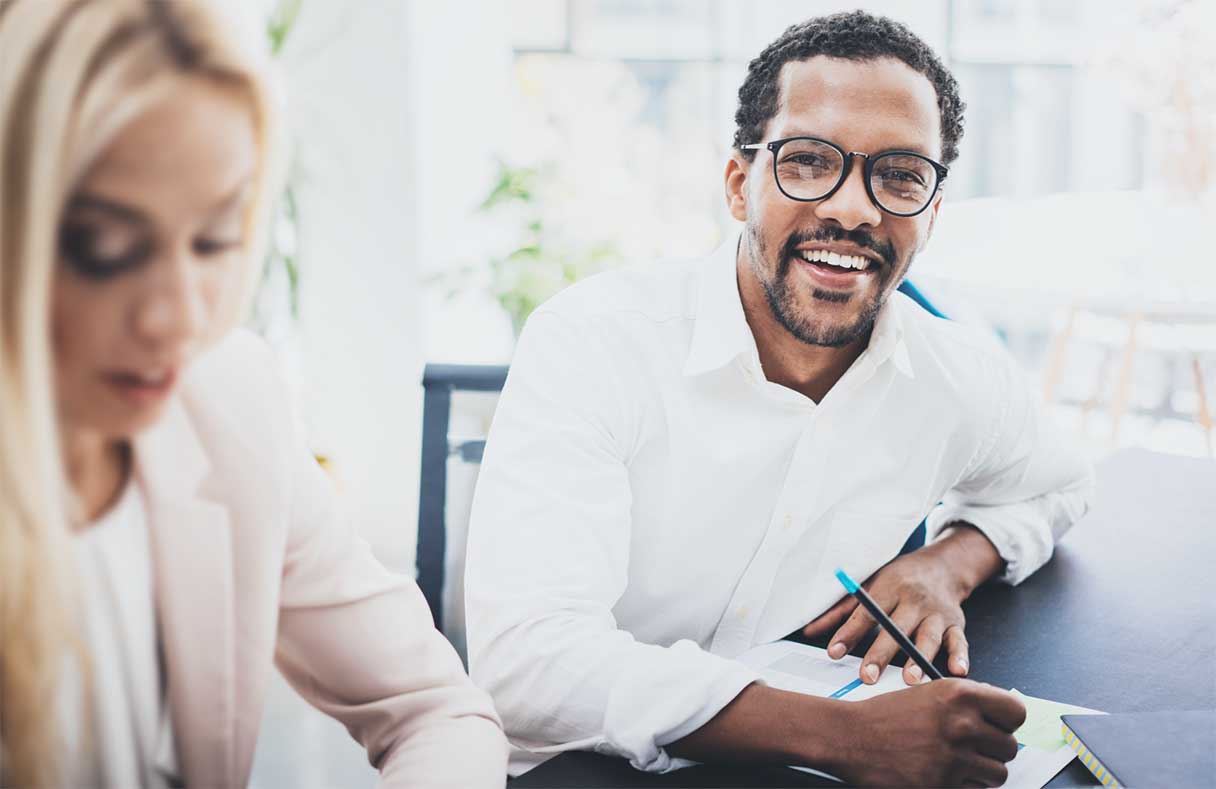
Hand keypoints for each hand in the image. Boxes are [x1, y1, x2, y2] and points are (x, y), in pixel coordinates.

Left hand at [802, 525, 1002, 684]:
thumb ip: (840, 610)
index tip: (833, 652)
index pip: (866, 612)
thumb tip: (808, 631)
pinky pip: (958, 641)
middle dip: (881, 653)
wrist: (943, 565)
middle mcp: (913, 600)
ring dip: (919, 659)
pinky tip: (956, 671)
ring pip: (928, 636)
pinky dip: (959, 656)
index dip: (849, 632)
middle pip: (896, 628)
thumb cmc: (899, 579)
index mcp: (889, 588)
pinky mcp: (956, 624)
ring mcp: (936, 613)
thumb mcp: (870, 584)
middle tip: (868, 677)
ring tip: (909, 680)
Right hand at [829, 678, 1025, 786]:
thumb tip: (1000, 718)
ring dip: (981, 772)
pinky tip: (943, 773)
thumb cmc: (886, 716)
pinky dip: (963, 786)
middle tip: (971, 748)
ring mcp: (954, 756)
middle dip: (993, 750)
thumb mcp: (929, 692)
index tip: (997, 726)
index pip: (1016, 712)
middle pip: (1010, 747)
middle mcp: (961, 723)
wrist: (851, 738)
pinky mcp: (943, 783)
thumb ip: (967, 703)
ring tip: (957, 763)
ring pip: (997, 773)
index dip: (1007, 722)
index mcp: (960, 694)